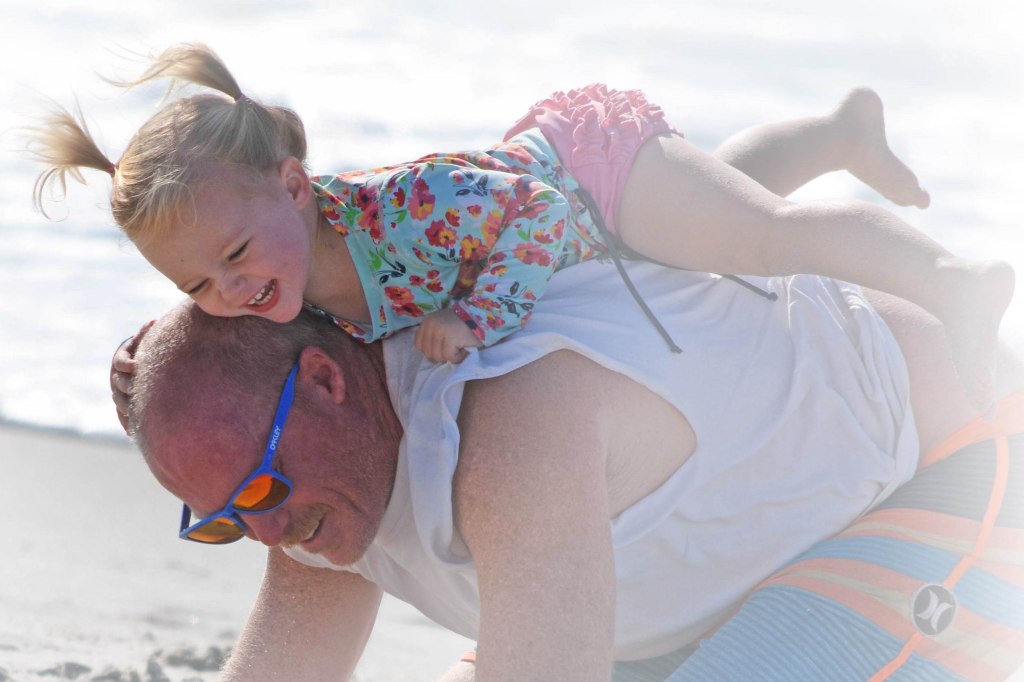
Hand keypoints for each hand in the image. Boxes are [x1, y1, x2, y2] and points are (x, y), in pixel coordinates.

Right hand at [110, 320, 153, 434]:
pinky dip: (127, 422)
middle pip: (118, 383)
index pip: (120, 362)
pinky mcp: (123, 405)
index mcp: (122, 360)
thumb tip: (152, 321)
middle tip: (136, 390)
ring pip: (118, 400)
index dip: (127, 364)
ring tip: (136, 411)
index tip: (136, 366)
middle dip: (126, 386)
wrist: (141, 367)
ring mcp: (118, 392)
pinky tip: (134, 430)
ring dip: (126, 406)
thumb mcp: (146, 342)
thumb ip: (146, 334)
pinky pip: (122, 415)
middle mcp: (116, 377)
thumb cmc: (147, 351)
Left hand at [414, 309, 481, 363]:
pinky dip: (458, 357)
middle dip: (441, 355)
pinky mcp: (451, 337)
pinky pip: (449, 356)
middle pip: (428, 353)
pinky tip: (463, 349)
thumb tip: (429, 356)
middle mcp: (431, 324)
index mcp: (427, 321)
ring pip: (438, 356)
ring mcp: (440, 330)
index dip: (431, 350)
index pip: (419, 344)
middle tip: (453, 347)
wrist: (482, 318)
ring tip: (459, 346)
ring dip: (451, 356)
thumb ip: (432, 337)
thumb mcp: (442, 327)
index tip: (443, 346)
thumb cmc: (463, 326)